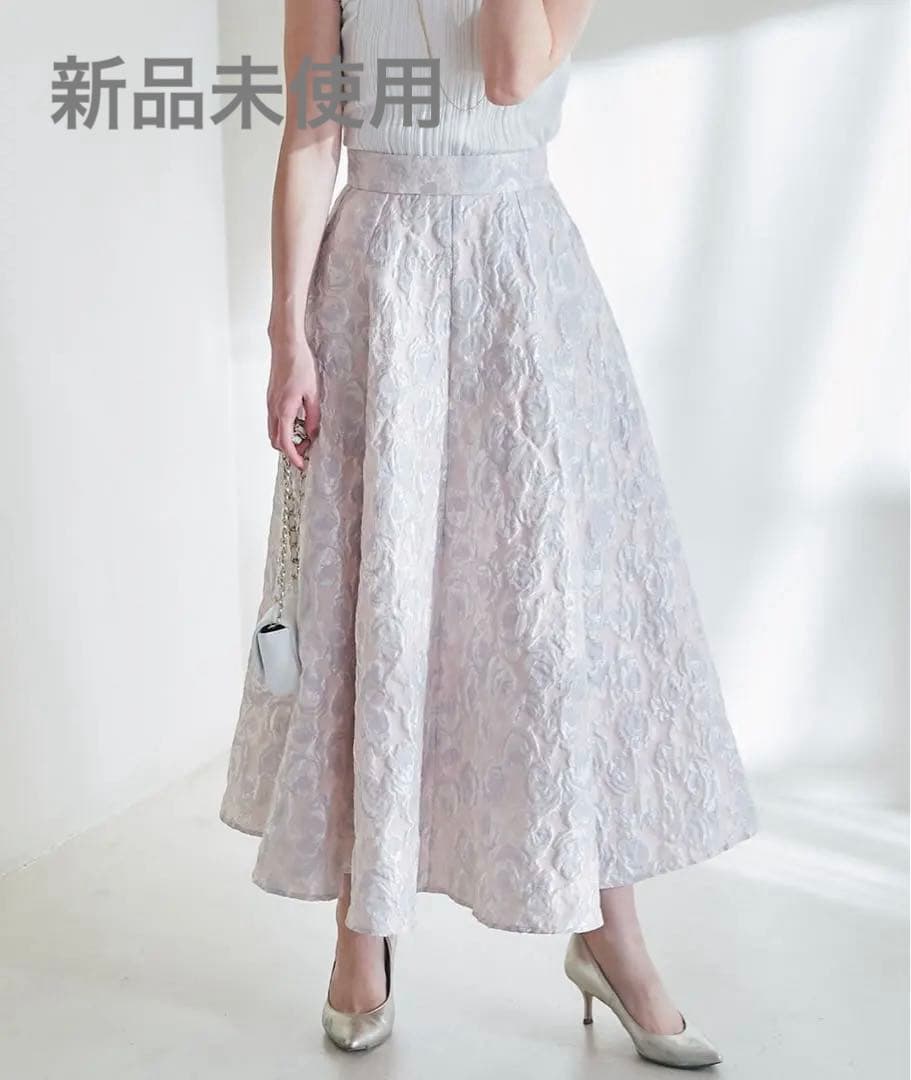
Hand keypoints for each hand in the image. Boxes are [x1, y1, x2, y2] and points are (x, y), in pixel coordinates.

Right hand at [267, 342, 320, 470]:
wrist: (286, 346)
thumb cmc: (300, 366)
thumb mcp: (313, 393)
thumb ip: (313, 417)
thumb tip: (312, 435)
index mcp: (284, 410)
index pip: (285, 443)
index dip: (294, 457)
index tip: (302, 464)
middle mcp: (273, 409)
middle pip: (276, 440)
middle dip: (290, 449)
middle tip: (307, 448)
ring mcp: (270, 403)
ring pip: (273, 431)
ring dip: (286, 438)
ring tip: (305, 435)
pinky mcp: (271, 398)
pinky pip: (274, 420)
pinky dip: (284, 427)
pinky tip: (299, 421)